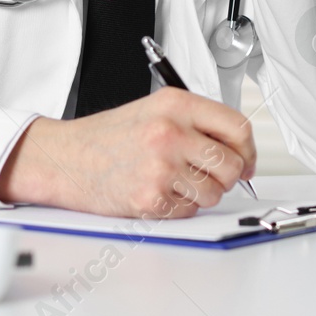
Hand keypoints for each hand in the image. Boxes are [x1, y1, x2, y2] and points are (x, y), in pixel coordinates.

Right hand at [0, 88, 256, 218]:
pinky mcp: (151, 198)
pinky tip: (158, 192)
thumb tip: (238, 147)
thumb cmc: (108, 136)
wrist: (67, 158)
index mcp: (176, 105)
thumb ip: (196, 121)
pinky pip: (189, 211)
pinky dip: (179, 207)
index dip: (249, 150)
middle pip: (232, 164)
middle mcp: (171, 132)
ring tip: (174, 182)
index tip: (246, 160)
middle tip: (210, 175)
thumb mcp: (154, 109)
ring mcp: (161, 167)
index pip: (238, 127)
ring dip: (201, 194)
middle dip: (227, 176)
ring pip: (214, 193)